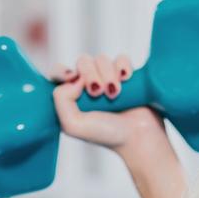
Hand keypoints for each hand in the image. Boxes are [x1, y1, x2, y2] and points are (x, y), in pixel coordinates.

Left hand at [51, 54, 167, 159]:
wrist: (139, 138)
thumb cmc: (108, 135)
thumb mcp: (73, 125)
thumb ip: (60, 100)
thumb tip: (74, 77)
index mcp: (74, 96)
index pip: (59, 71)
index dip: (63, 71)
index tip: (72, 79)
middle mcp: (90, 85)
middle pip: (83, 61)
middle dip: (90, 75)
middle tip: (99, 93)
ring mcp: (110, 79)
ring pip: (102, 59)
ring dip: (108, 75)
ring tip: (115, 94)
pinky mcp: (128, 77)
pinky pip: (122, 59)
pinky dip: (123, 66)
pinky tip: (126, 79)